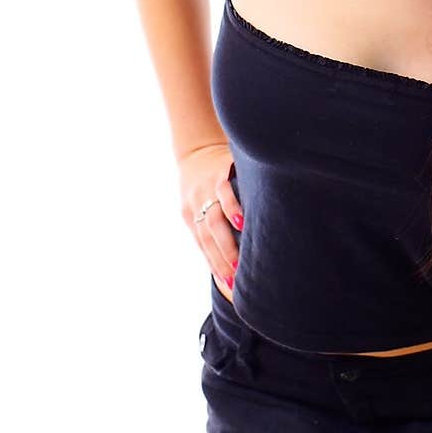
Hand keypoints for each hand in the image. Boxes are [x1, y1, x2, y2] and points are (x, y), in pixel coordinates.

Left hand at [179, 143, 243, 303]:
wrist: (197, 148)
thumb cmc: (204, 184)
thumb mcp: (200, 205)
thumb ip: (211, 228)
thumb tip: (230, 257)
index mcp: (190, 216)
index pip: (203, 246)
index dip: (215, 265)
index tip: (230, 284)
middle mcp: (195, 205)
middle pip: (207, 238)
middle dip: (222, 260)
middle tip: (237, 280)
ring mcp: (206, 190)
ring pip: (214, 221)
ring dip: (226, 243)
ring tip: (239, 261)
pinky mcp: (219, 174)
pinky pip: (224, 194)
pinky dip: (231, 209)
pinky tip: (241, 223)